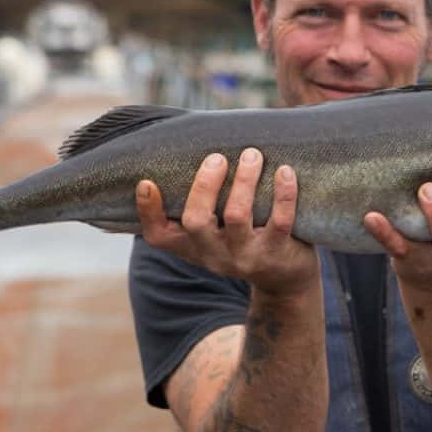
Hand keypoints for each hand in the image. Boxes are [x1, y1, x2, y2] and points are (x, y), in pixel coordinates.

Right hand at [136, 148, 319, 298]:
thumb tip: (190, 152)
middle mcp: (214, 254)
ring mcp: (245, 256)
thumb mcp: (216, 233)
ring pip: (236, 216)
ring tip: (252, 154)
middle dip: (205, 185)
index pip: (159, 236)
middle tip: (217, 157)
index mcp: (193, 246)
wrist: (285, 279)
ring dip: (244, 180)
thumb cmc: (244, 240)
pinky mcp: (277, 253)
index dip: (148, 211)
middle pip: (196, 221)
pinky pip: (280, 221)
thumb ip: (201, 205)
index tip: (147, 183)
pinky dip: (283, 194)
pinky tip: (285, 171)